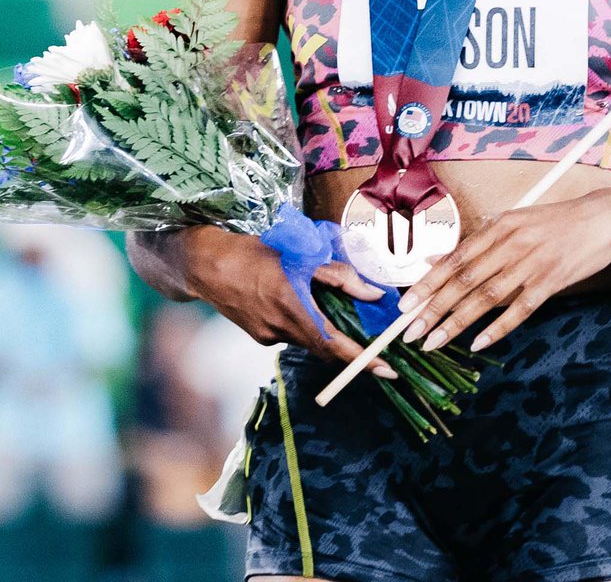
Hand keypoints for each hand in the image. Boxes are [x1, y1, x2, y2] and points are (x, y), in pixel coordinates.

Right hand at [185, 227, 397, 377]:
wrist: (207, 265)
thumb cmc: (255, 254)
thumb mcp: (302, 258)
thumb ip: (340, 277)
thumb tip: (374, 293)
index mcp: (294, 311)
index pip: (336, 347)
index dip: (364, 361)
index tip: (388, 371)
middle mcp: (281, 331)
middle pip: (325, 348)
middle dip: (350, 349)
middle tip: (374, 344)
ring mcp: (267, 337)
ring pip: (308, 340)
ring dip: (325, 331)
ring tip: (337, 309)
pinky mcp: (259, 334)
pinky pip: (291, 334)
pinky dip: (304, 324)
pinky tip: (300, 301)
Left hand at [396, 188, 610, 352]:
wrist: (604, 217)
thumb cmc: (556, 221)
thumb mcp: (514, 222)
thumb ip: (478, 243)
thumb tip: (436, 260)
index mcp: (499, 226)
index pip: (455, 258)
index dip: (427, 283)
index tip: (405, 305)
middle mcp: (510, 243)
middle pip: (464, 279)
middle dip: (433, 307)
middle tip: (409, 331)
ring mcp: (531, 263)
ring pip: (486, 296)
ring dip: (457, 322)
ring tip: (433, 342)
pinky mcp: (552, 281)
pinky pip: (520, 308)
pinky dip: (498, 327)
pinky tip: (477, 344)